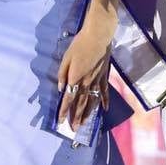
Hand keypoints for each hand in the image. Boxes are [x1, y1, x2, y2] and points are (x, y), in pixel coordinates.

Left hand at [57, 11, 113, 128]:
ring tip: (84, 123)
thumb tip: (62, 88)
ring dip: (88, 113)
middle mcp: (86, 83)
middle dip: (76, 117)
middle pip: (80, 103)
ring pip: (92, 101)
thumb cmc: (79, 45)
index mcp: (75, 78)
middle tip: (73, 129)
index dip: (64, 111)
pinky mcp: (104, 76)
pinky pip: (104, 92)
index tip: (61, 121)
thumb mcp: (66, 58)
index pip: (68, 99)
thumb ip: (62, 74)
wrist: (98, 36)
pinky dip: (104, 101)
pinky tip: (105, 110)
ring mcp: (97, 81)